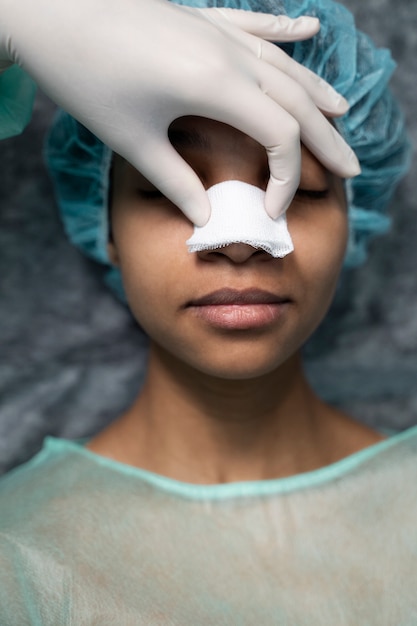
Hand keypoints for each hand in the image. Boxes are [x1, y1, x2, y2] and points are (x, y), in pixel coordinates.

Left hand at [0, 0, 359, 223]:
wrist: (48, 9)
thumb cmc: (85, 75)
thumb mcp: (132, 140)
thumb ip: (176, 183)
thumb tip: (207, 219)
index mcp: (216, 86)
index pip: (279, 136)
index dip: (287, 178)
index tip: (276, 211)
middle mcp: (229, 55)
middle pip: (297, 101)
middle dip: (327, 141)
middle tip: (352, 170)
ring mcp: (217, 30)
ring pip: (284, 65)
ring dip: (317, 94)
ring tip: (343, 117)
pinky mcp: (202, 18)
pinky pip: (258, 25)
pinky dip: (287, 32)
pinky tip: (311, 31)